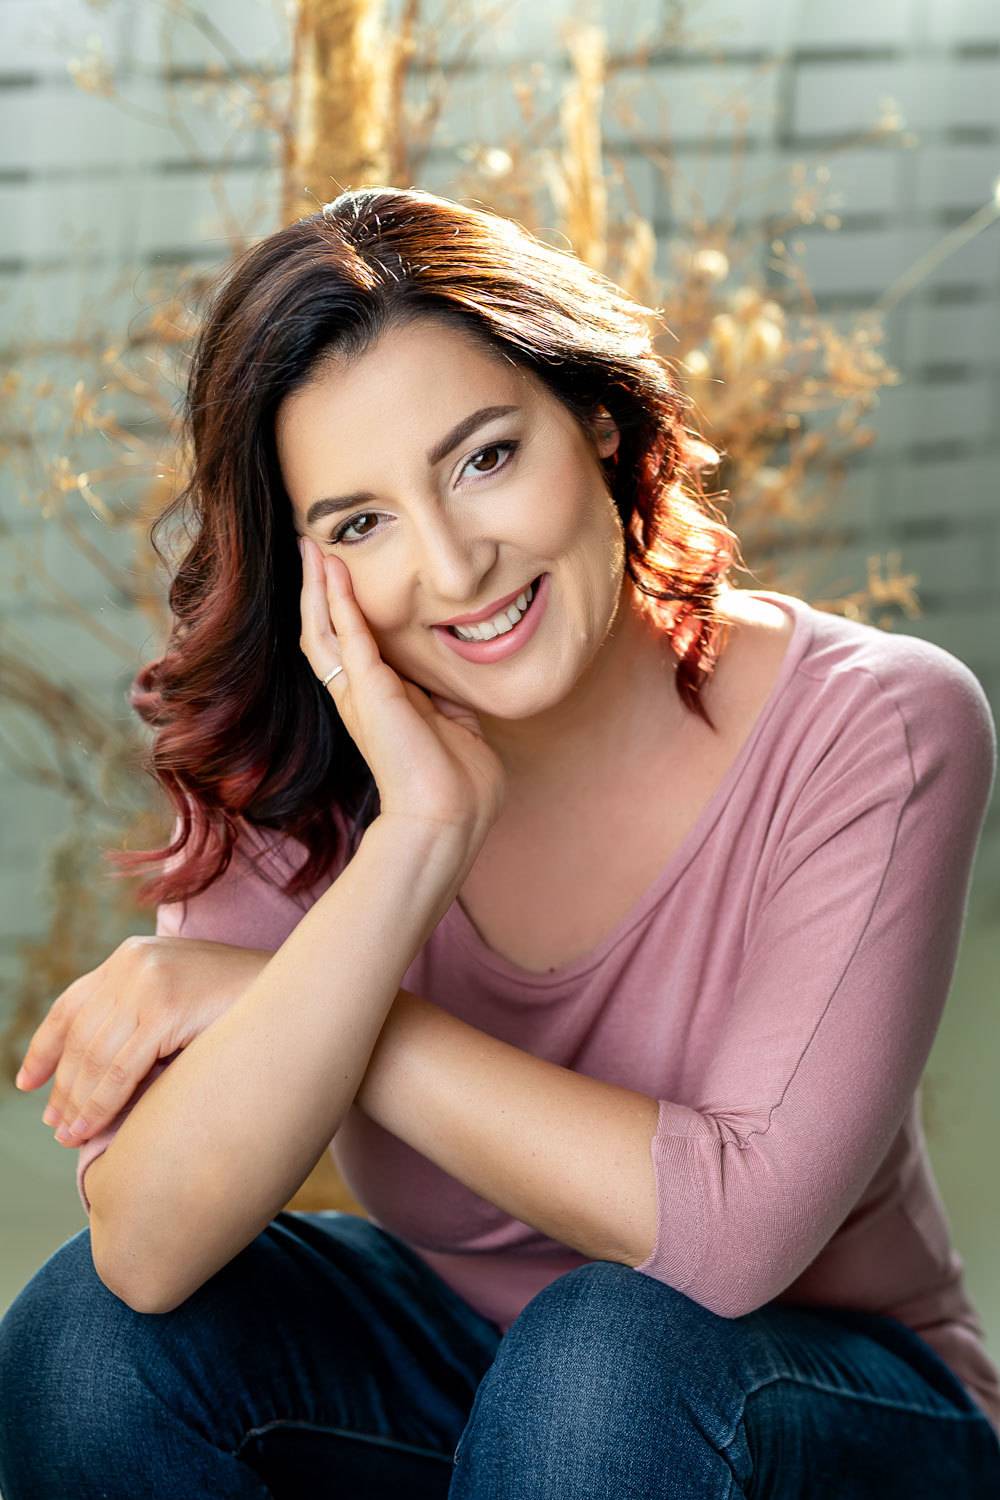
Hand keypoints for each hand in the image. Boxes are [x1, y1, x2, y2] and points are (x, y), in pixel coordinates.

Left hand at [15, 936, 268, 1143]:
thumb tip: (96, 1067)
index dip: (46, 1046)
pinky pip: (118, 1069)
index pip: (73, 1003)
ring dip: (77, 1102)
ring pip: (94, 1056)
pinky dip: (98, 1104)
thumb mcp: (180, 1001)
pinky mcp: (164, 1008)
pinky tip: (88, 1129)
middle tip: (56, 1124)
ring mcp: (149, 982)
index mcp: (133, 955)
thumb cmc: (245, 1008)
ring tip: (70, 1135)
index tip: (28, 1082)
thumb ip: (141, 1017)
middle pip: (80, 1035)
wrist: (299, 994)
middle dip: (63, 1086)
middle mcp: (133, 962)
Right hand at [298, 534, 506, 854]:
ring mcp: (360, 695)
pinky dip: (339, 600)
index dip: (343, 611)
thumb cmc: (459, 786)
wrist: (449, 818)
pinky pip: (348, 635)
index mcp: (380, 704)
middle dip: (317, 590)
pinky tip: (331, 570)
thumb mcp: (457, 727)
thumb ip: (447, 701)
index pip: (352, 648)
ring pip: (323, 630)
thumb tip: (456, 687)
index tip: (342, 576)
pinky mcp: (369, 691)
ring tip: (311, 549)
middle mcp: (360, 698)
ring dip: (316, 588)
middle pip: (325, 633)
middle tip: (311, 548)